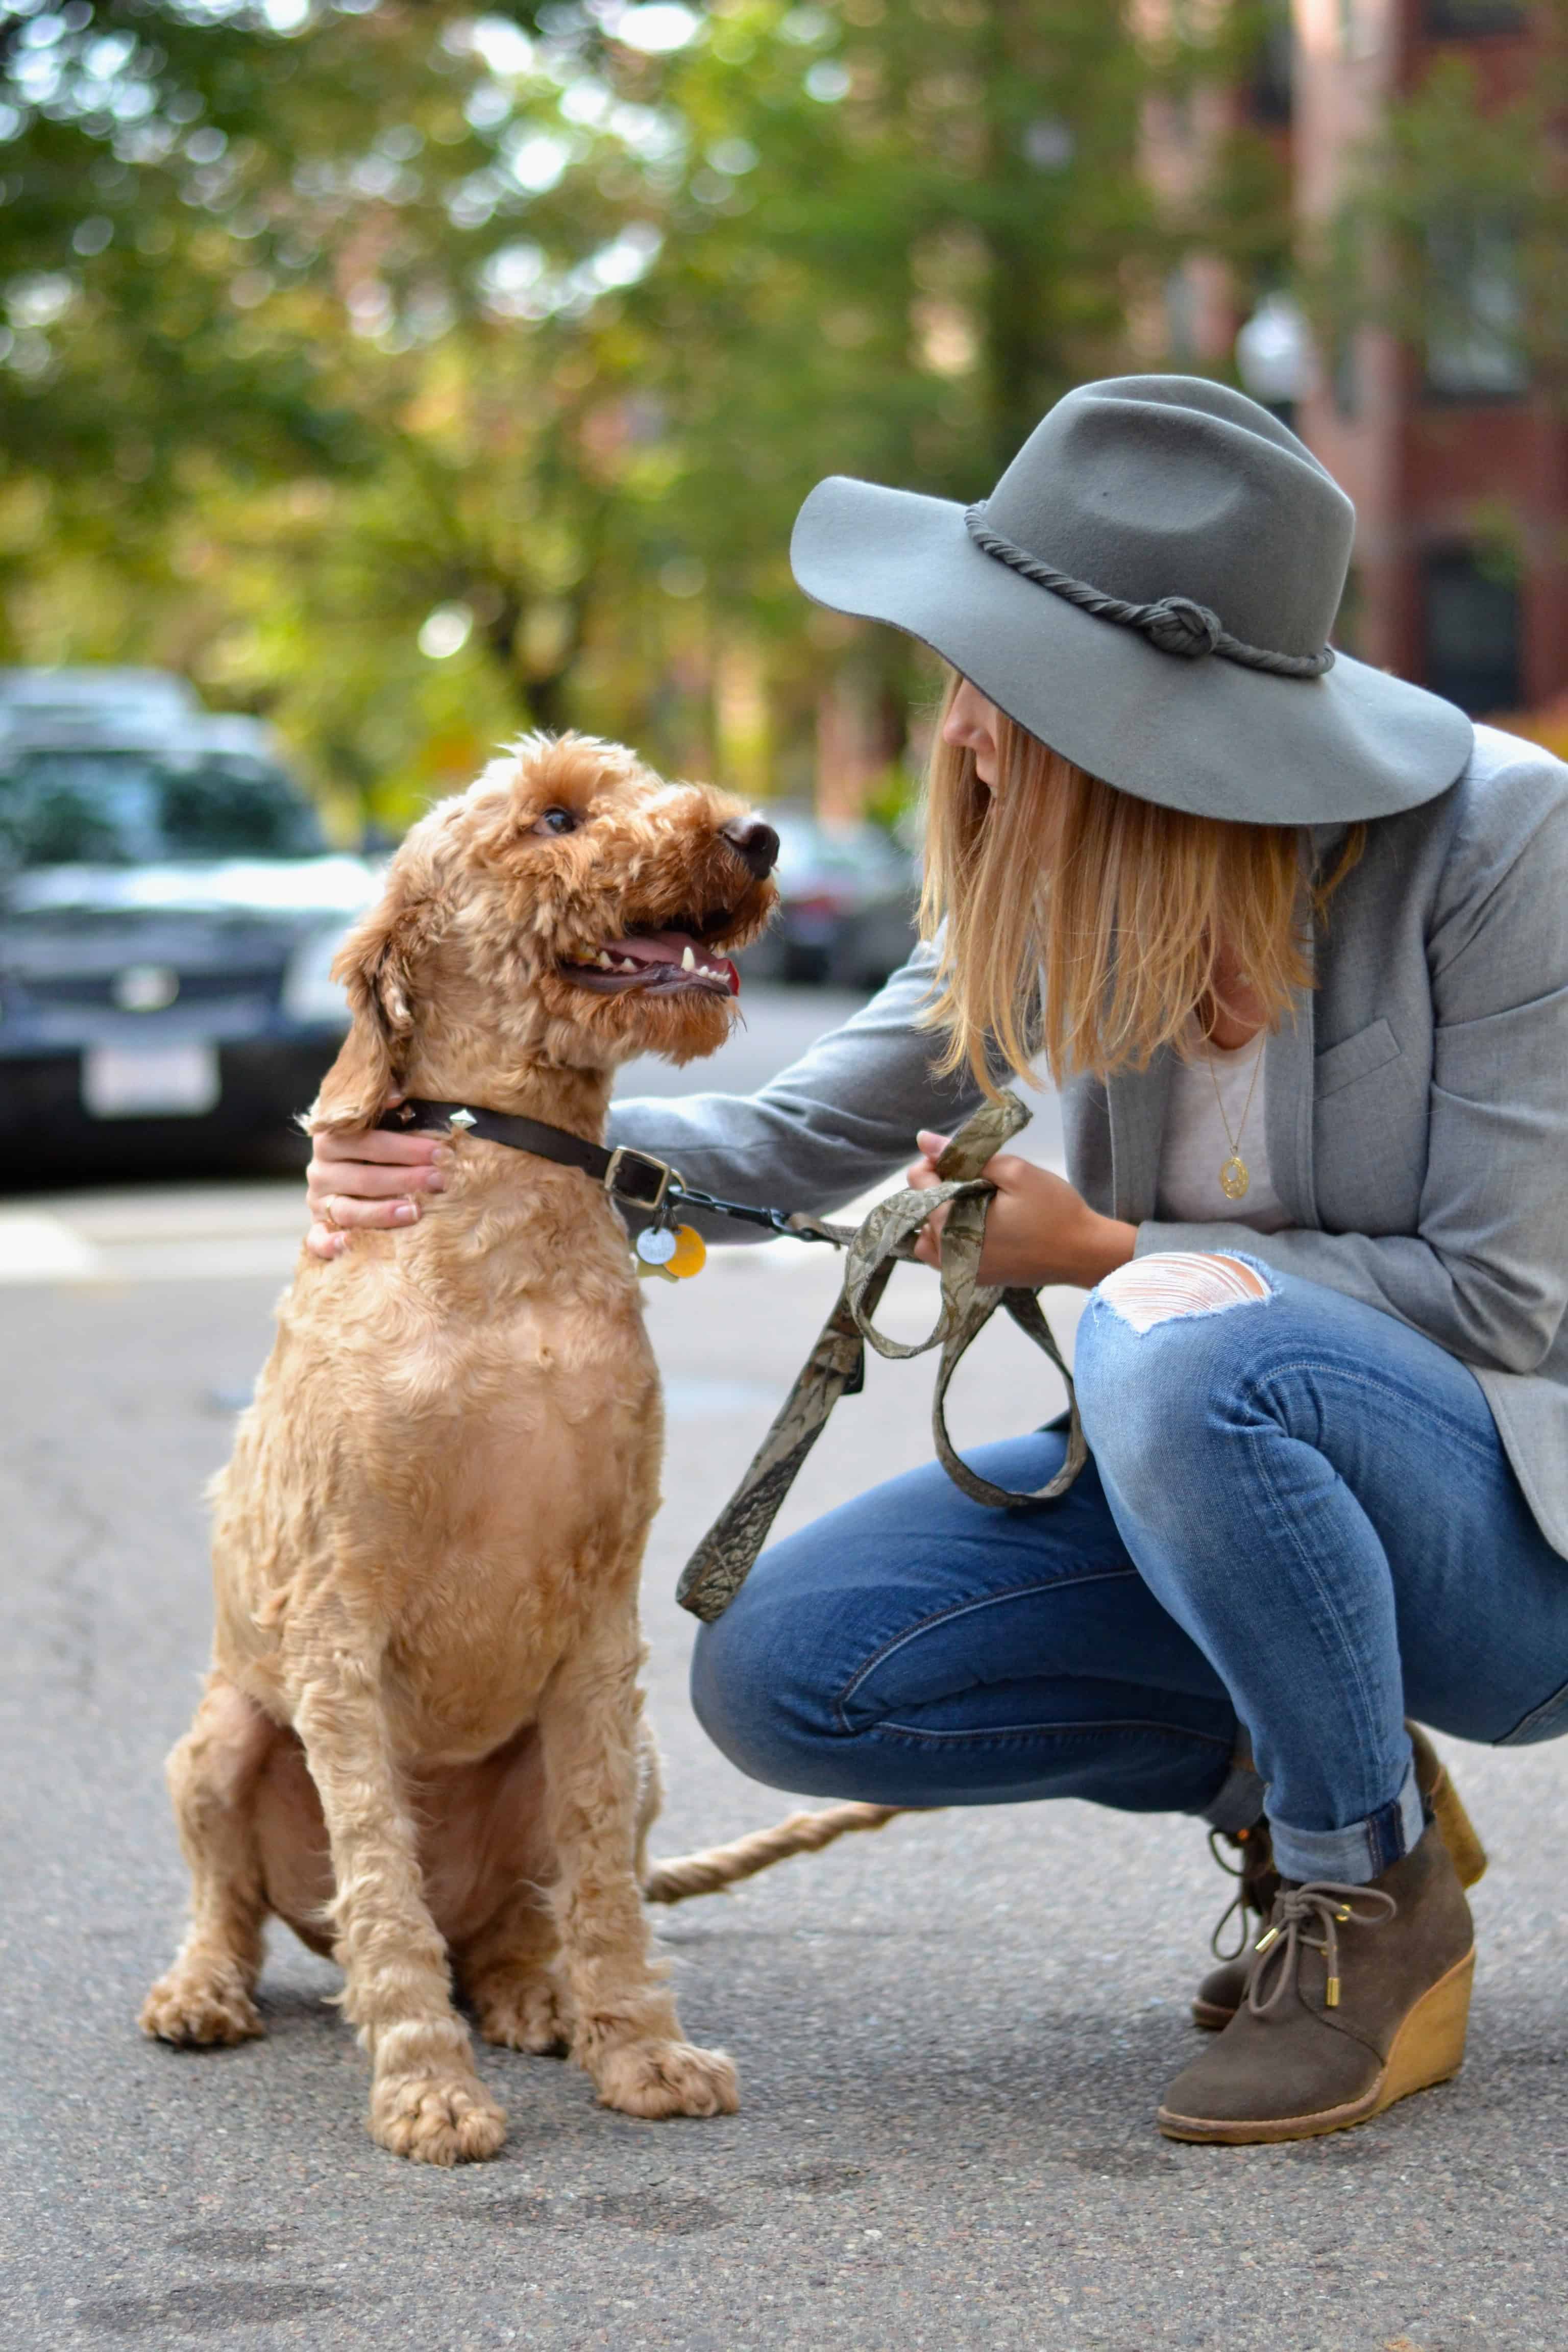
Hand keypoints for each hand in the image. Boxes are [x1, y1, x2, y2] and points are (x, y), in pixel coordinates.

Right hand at [305, 1097, 449, 1259]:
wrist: (345, 1168)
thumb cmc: (375, 1143)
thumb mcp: (377, 1118)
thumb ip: (385, 1104)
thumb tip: (398, 1094)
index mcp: (332, 1138)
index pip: (367, 1141)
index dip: (405, 1147)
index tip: (440, 1152)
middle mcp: (320, 1169)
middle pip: (362, 1177)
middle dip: (405, 1178)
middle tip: (440, 1180)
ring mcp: (317, 1201)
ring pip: (347, 1210)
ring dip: (382, 1212)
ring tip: (416, 1211)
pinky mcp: (317, 1228)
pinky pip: (317, 1240)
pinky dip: (331, 1244)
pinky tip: (352, 1244)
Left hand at [905, 1130, 1136, 1290]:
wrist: (1083, 1253)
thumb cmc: (1053, 1210)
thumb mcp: (1014, 1171)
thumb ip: (965, 1155)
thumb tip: (924, 1138)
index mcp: (951, 1222)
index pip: (918, 1183)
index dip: (935, 1161)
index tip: (963, 1157)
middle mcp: (946, 1252)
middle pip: (921, 1208)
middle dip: (942, 1186)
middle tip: (979, 1178)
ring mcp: (958, 1269)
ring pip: (927, 1235)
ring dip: (941, 1214)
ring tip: (974, 1201)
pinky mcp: (973, 1278)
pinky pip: (943, 1255)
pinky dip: (950, 1235)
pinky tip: (976, 1222)